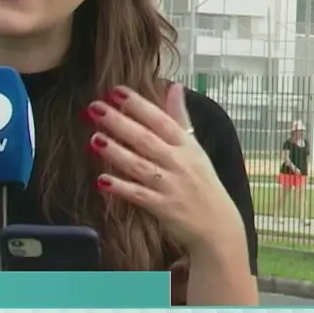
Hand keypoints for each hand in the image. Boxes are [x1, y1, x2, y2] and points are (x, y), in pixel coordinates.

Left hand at [84, 83, 244, 254]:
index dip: (139, 105)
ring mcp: (170, 186)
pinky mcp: (163, 208)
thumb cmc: (204, 183)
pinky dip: (122, 188)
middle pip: (146, 140)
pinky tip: (102, 181)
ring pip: (140, 166)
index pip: (161, 120)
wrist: (218, 226)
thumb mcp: (196, 148)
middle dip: (120, 122)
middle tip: (94, 107)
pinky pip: (139, 196)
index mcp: (186, 146)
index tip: (116, 92)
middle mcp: (179, 163)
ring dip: (117, 152)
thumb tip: (175, 86)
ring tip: (95, 139)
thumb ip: (181, 118)